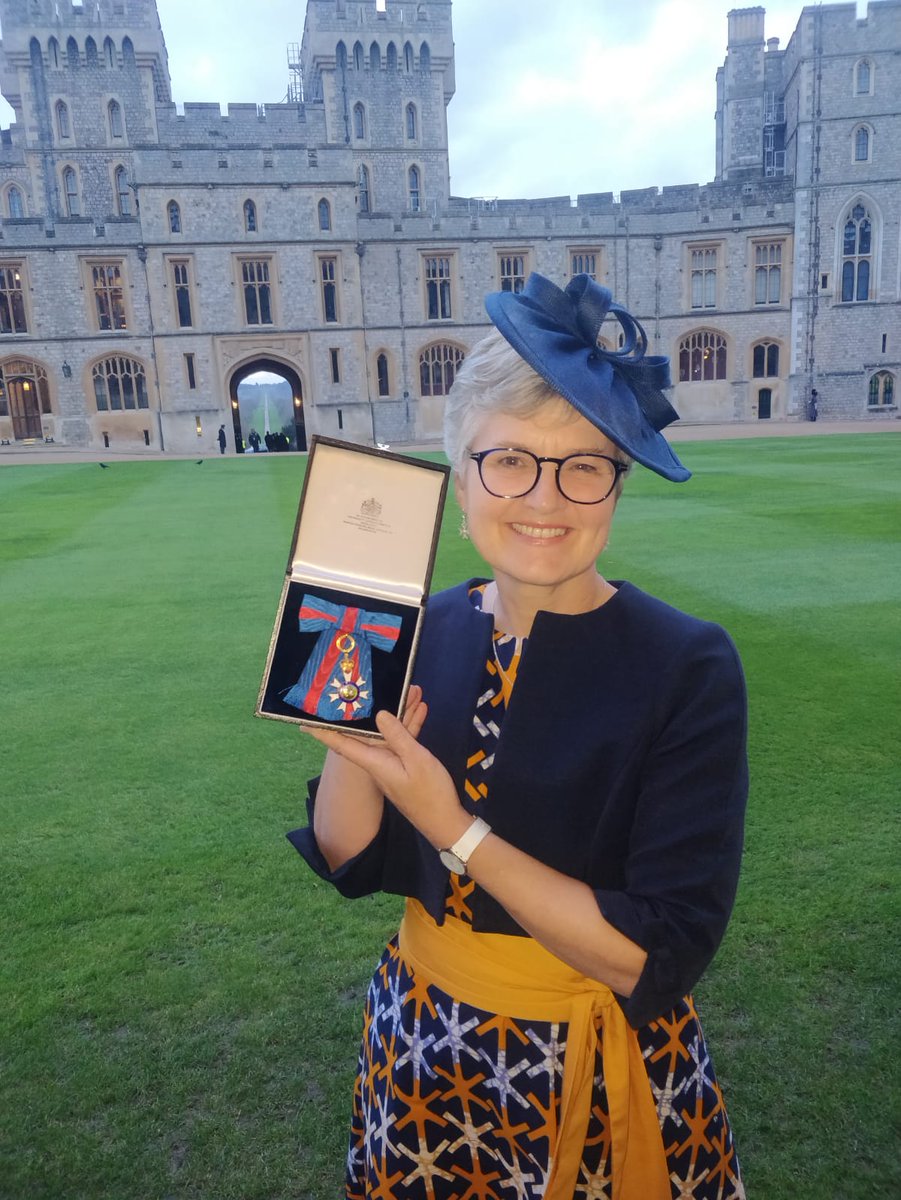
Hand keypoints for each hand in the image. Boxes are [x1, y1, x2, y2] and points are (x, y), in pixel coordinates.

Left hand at [305, 686, 469, 849]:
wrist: (445, 822)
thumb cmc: (429, 793)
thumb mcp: (416, 760)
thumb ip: (398, 736)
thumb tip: (379, 714)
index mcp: (374, 762)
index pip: (342, 744)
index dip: (323, 732)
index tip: (304, 721)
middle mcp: (378, 761)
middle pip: (367, 731)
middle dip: (370, 708)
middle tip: (368, 685)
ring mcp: (391, 763)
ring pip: (389, 732)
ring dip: (399, 711)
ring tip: (411, 689)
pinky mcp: (404, 765)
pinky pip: (402, 739)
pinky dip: (410, 724)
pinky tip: (420, 708)